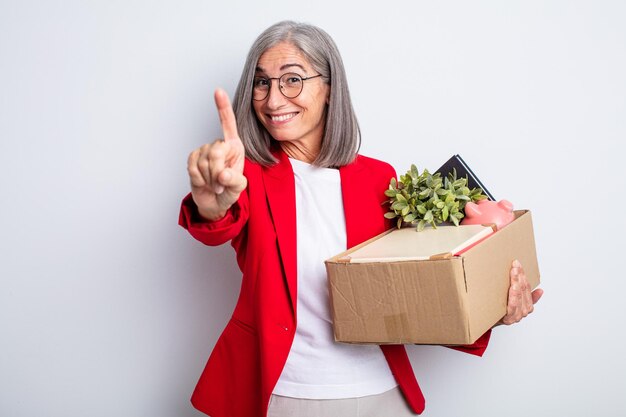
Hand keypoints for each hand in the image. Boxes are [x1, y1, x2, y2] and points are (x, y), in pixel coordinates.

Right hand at [187, 89, 246, 220]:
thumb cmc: (229, 191)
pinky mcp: (193, 159)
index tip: (218, 91)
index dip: (223, 108)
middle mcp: (220, 145)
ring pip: (203, 162)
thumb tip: (223, 174)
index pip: (229, 124)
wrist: (214, 202)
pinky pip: (193, 167)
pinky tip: (204, 182)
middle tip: (221, 184)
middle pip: (215, 152)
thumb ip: (235, 181)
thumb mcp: (238, 188)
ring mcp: (205, 151)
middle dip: (217, 172)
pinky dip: (199, 179)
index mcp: (235, 146)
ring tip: (215, 185)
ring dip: (209, 179)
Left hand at [500, 260, 543, 324]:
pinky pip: (512, 306)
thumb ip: (528, 296)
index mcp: (528, 306)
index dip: (523, 275)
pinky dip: (513, 297)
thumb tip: (541, 291)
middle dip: (519, 276)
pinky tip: (513, 288)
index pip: (527, 287)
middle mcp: (524, 311)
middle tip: (515, 266)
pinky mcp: (508, 319)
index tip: (517, 264)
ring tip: (514, 273)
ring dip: (517, 283)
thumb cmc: (502, 311)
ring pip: (518, 296)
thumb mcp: (515, 302)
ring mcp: (516, 315)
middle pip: (523, 290)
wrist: (489, 323)